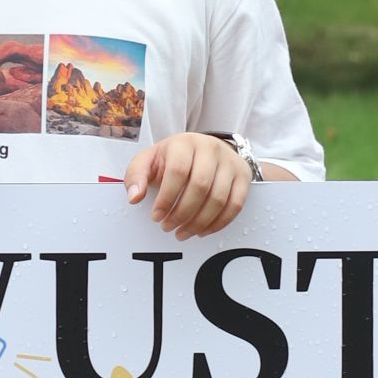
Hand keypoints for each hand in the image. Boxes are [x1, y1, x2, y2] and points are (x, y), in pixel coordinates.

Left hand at [124, 131, 251, 237]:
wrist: (203, 149)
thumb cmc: (171, 159)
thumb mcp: (149, 161)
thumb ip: (136, 176)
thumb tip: (134, 198)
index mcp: (184, 143)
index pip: (178, 171)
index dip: (166, 198)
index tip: (156, 217)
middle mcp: (211, 148)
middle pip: (200, 187)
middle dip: (182, 213)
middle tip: (168, 228)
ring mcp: (230, 162)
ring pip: (219, 199)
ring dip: (199, 222)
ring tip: (182, 233)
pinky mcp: (243, 176)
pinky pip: (236, 205)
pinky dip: (218, 223)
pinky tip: (202, 231)